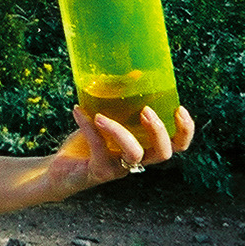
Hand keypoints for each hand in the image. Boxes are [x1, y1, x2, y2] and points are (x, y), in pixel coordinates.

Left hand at [49, 104, 196, 194]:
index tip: (179, 109)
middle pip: (163, 152)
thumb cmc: (86, 142)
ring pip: (134, 153)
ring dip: (120, 131)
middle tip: (146, 110)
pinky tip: (77, 110)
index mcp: (145, 147)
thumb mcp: (104, 119)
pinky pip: (98, 147)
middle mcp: (137, 161)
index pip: (176, 145)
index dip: (185, 131)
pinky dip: (88, 126)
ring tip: (101, 115)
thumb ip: (118, 102)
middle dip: (159, 130)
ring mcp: (119, 168)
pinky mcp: (99, 171)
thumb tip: (134, 73)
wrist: (59, 169)